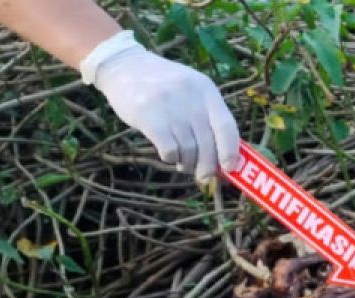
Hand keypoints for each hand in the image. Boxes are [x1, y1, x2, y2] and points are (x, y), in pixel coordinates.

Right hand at [82, 31, 238, 179]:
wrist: (124, 65)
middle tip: (203, 175)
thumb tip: (225, 157)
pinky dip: (171, 158)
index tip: (229, 168)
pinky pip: (169, 150)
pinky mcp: (148, 116)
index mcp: (206, 90)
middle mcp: (191, 97)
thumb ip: (208, 117)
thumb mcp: (191, 91)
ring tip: (183, 163)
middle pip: (208, 144)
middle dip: (208, 166)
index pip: (227, 127)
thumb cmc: (164, 87)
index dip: (230, 152)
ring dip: (187, 163)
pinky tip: (168, 154)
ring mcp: (169, 106)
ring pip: (189, 151)